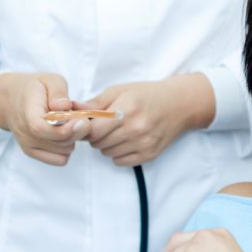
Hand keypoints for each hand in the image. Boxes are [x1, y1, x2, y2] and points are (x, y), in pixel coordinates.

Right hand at [0, 72, 91, 165]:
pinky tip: (65, 134)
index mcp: (28, 114)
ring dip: (73, 139)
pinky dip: (67, 149)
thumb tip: (64, 106)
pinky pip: (60, 160)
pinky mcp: (34, 153)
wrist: (10, 100)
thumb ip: (58, 92)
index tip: (82, 120)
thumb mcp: (49, 80)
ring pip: (63, 152)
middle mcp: (26, 134)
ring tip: (69, 123)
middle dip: (77, 131)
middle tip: (81, 117)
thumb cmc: (34, 88)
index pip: (42, 130)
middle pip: (59, 143)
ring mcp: (29, 146)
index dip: (65, 129)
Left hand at [79, 73, 214, 166]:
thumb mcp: (120, 90)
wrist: (180, 104)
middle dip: (95, 135)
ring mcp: (144, 143)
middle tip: (103, 125)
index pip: (93, 130)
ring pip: (107, 153)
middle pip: (98, 143)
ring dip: (106, 144)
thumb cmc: (147, 95)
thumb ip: (96, 103)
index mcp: (126, 110)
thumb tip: (72, 109)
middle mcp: (136, 129)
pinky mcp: (149, 155)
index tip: (87, 122)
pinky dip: (118, 153)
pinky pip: (120, 161)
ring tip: (116, 131)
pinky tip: (125, 141)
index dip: (85, 127)